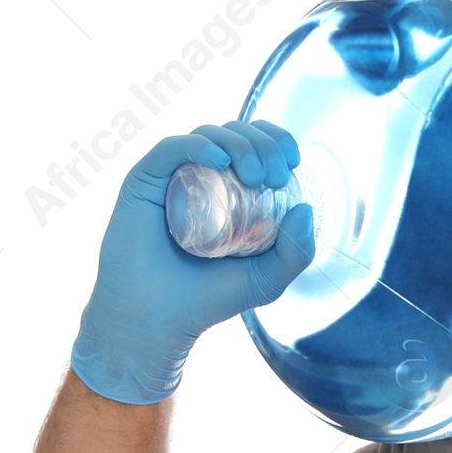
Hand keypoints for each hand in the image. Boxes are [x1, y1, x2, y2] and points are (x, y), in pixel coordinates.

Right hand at [70, 119, 314, 404]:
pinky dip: (199, 146)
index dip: (277, 142)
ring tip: (256, 177)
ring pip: (208, 135)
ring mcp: (172, 176)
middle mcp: (201, 177)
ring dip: (239, 145)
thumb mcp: (267, 280)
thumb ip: (295, 253)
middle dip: (263, 144)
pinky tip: (220, 161)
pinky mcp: (145, 180)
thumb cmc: (208, 299)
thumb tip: (306, 207)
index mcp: (230, 192)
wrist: (156, 317)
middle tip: (276, 176)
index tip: (294, 161)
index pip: (256, 149)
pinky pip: (173, 148)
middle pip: (236, 135)